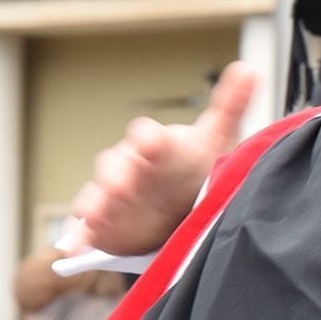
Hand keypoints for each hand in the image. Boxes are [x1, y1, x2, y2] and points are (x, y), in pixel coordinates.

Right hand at [67, 61, 257, 255]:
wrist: (182, 203)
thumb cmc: (195, 166)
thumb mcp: (217, 139)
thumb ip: (230, 106)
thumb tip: (249, 70)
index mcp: (156, 146)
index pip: (146, 135)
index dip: (148, 138)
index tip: (152, 142)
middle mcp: (130, 167)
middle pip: (114, 164)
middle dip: (115, 174)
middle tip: (122, 185)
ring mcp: (113, 195)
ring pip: (97, 194)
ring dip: (94, 203)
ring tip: (94, 214)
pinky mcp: (103, 223)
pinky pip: (85, 228)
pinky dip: (77, 238)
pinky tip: (71, 249)